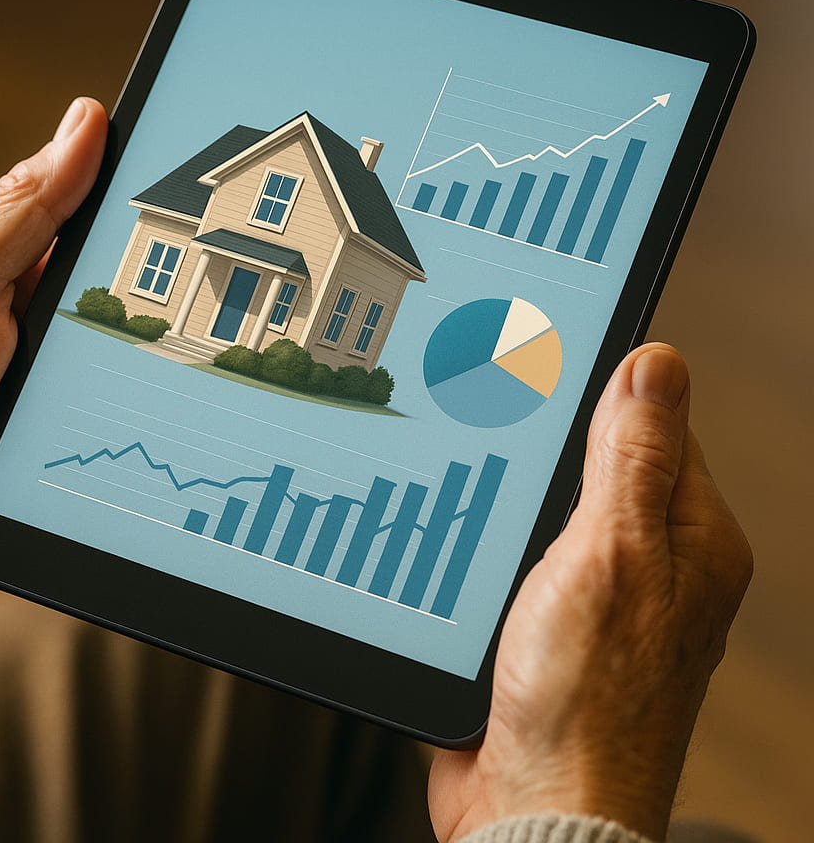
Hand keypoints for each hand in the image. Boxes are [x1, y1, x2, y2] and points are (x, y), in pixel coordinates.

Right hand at [429, 344, 752, 841]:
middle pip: (601, 462)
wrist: (529, 804)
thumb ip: (633, 457)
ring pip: (554, 504)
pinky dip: (495, 536)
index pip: (659, 427)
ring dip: (516, 495)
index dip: (604, 391)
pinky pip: (523, 549)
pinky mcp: (549, 615)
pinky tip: (468, 532)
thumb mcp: (612, 554)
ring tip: (480, 484)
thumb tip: (658, 363)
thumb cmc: (586, 703)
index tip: (549, 366)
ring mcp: (600, 590)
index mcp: (693, 540)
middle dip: (549, 448)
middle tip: (499, 430)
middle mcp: (653, 563)